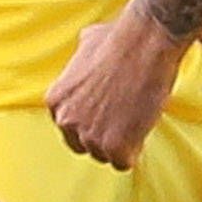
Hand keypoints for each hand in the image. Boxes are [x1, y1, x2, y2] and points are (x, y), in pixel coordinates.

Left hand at [48, 5, 190, 167]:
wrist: (145, 42)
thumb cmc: (120, 38)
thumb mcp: (86, 44)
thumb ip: (80, 62)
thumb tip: (87, 56)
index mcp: (56, 100)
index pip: (68, 128)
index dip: (91, 122)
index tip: (106, 115)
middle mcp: (67, 120)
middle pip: (84, 146)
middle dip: (104, 135)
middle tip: (123, 119)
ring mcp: (90, 136)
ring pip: (105, 155)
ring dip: (122, 142)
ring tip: (135, 119)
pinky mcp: (115, 147)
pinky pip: (123, 163)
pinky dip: (135, 150)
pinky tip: (142, 129)